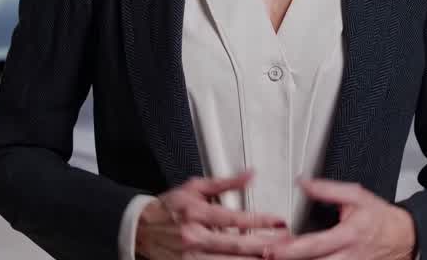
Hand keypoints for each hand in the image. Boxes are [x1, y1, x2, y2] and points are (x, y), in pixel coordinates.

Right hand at [136, 170, 291, 258]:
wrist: (139, 229)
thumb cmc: (167, 209)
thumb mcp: (194, 188)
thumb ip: (225, 183)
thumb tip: (250, 175)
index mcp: (196, 214)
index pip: (234, 218)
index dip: (260, 220)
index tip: (280, 222)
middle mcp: (193, 238)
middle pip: (236, 244)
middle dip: (264, 245)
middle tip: (287, 245)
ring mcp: (191, 257)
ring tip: (274, 257)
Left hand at [263, 178, 415, 259]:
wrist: (406, 237)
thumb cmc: (380, 218)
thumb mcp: (356, 196)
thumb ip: (328, 190)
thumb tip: (304, 182)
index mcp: (348, 236)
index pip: (315, 245)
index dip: (291, 249)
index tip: (272, 248)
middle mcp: (348, 258)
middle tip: (265, 254)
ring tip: (276, 257)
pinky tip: (295, 259)